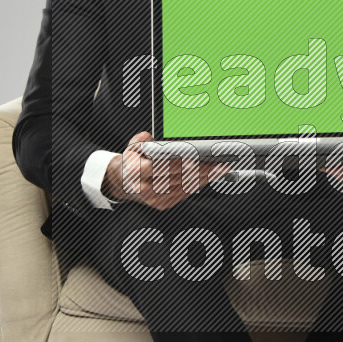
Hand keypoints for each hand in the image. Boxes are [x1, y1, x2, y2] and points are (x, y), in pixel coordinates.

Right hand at [101, 131, 229, 209]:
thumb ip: (141, 140)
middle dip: (202, 171)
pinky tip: (209, 177)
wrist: (123, 182)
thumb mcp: (133, 146)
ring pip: (185, 187)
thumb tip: (149, 137)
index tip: (198, 157)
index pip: (163, 166)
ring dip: (205, 178)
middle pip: (179, 178)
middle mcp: (145, 188)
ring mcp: (154, 199)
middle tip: (219, 163)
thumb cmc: (132, 161)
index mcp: (136, 172)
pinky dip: (198, 185)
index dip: (182, 162)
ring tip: (219, 169)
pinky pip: (184, 194)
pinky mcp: (162, 204)